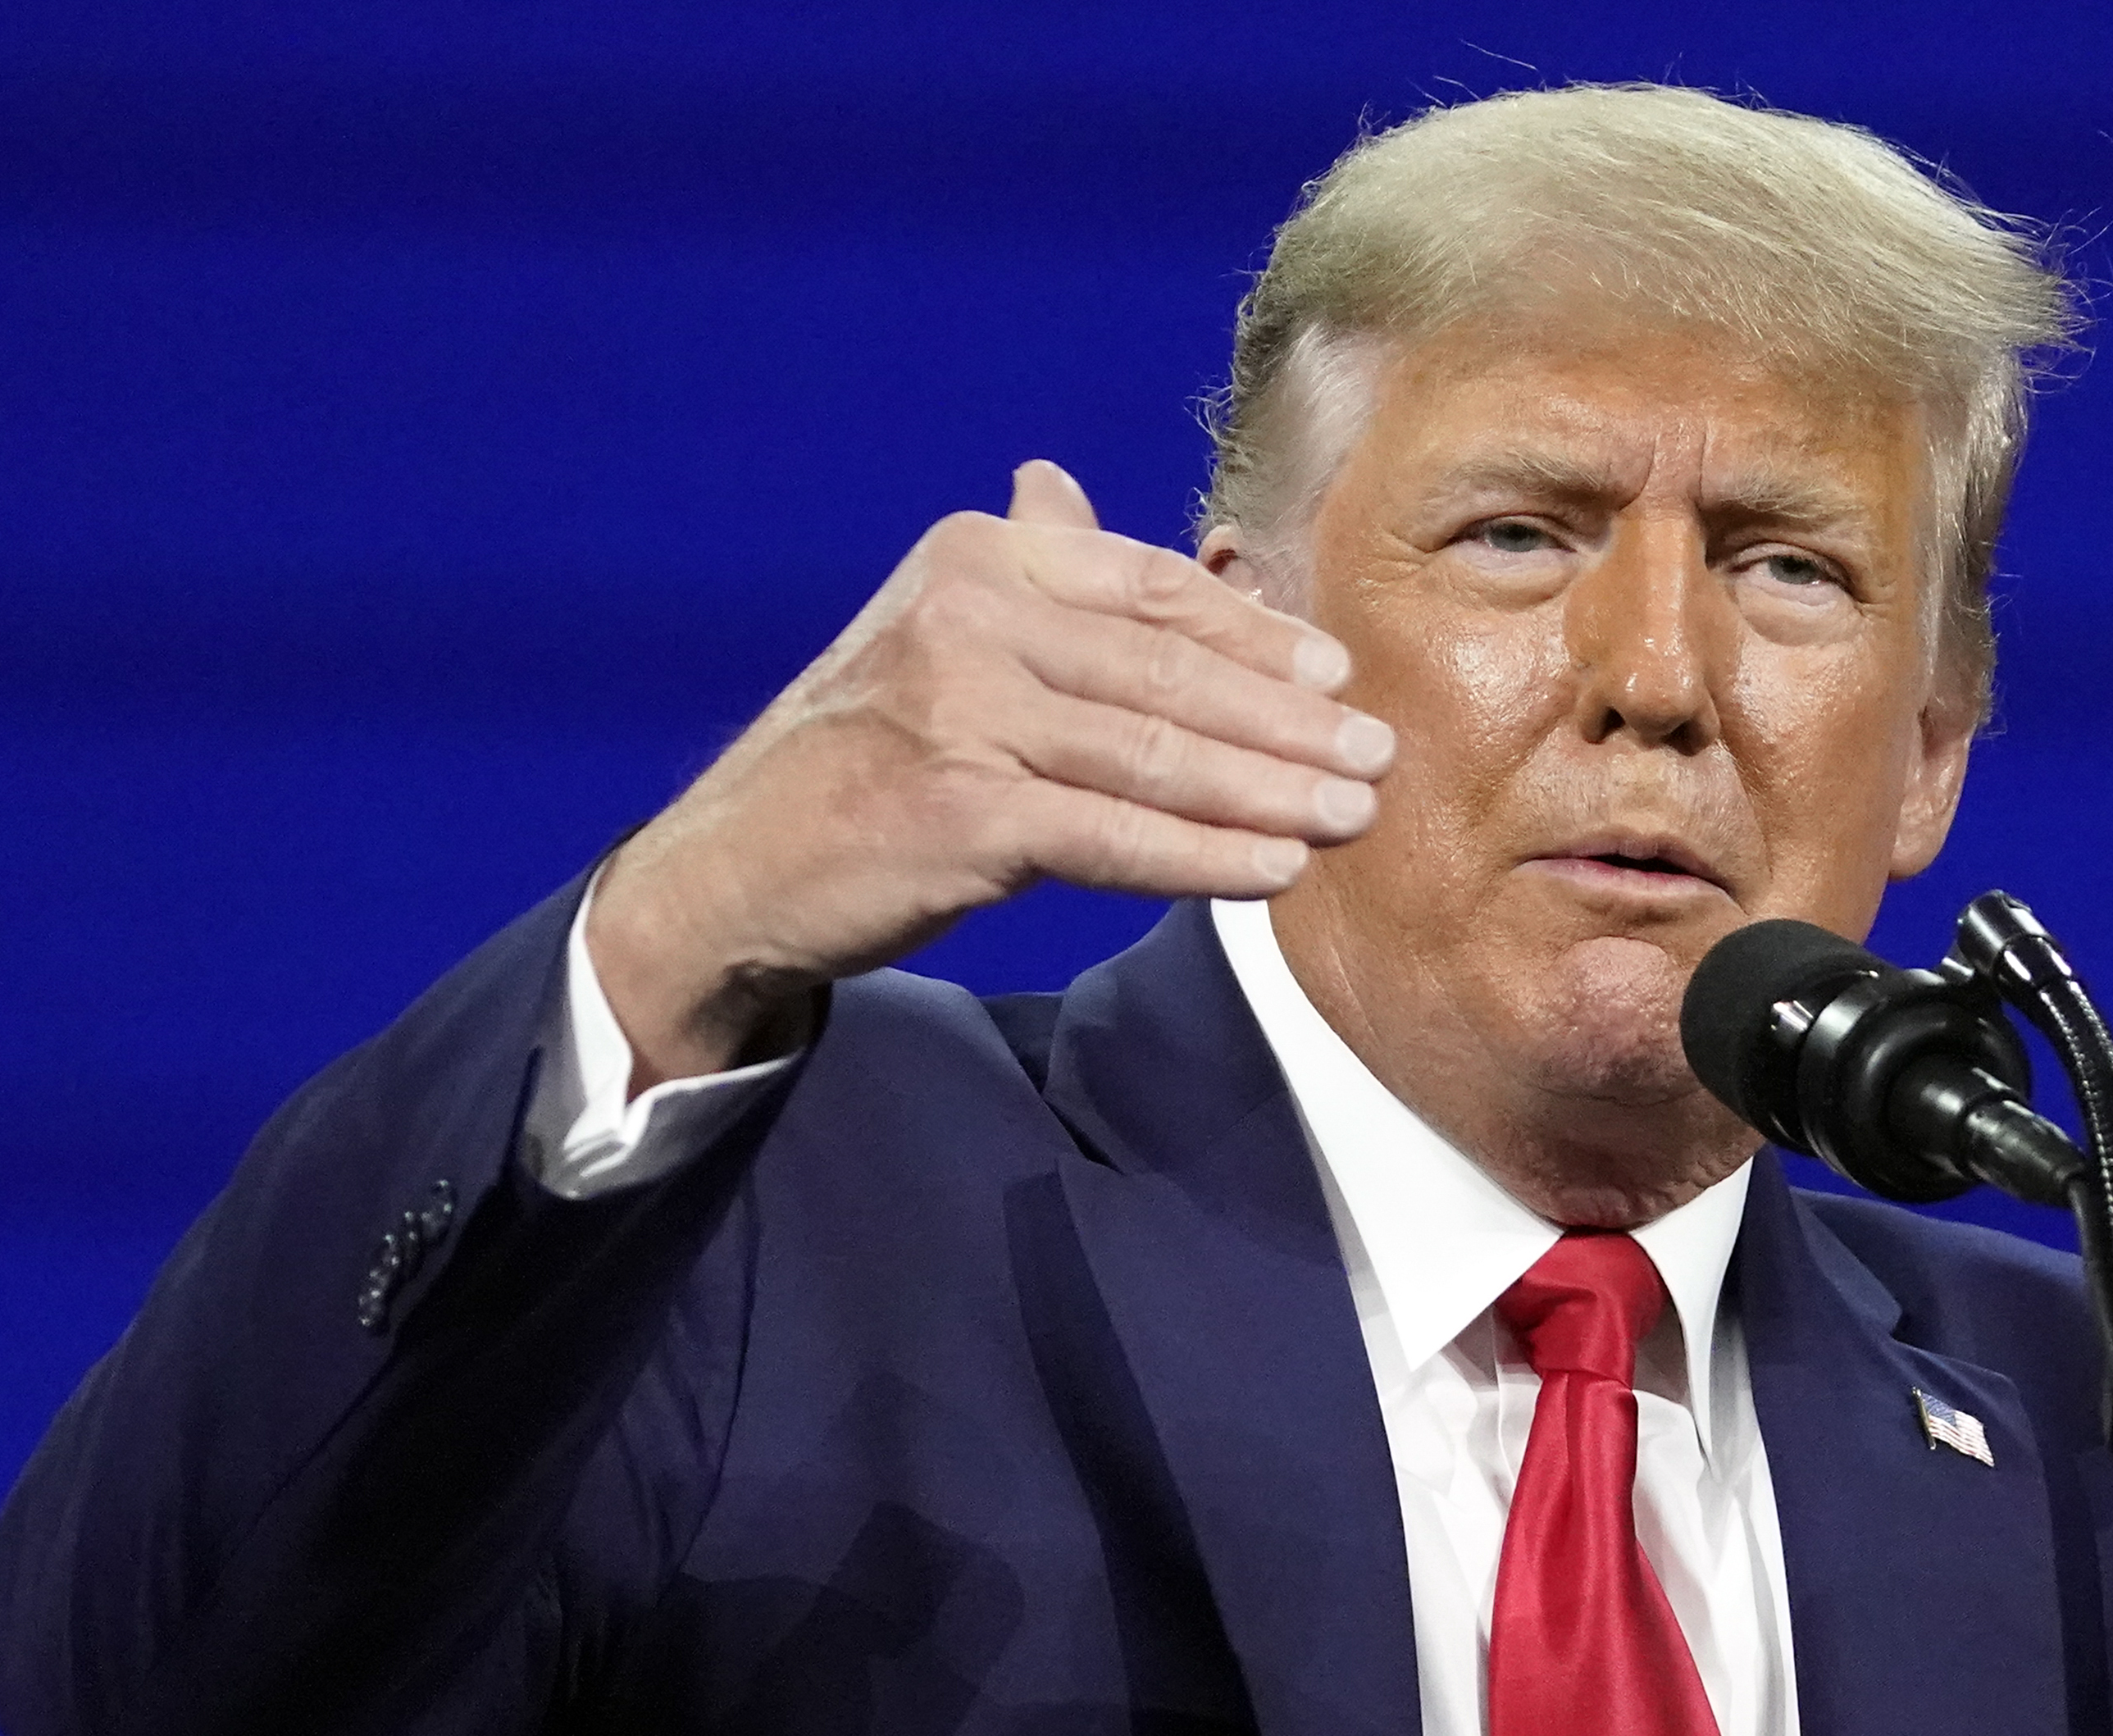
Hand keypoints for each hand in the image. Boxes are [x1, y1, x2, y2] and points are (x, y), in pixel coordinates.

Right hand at [587, 460, 1393, 1088]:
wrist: (735, 866)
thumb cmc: (861, 752)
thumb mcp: (931, 635)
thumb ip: (1018, 568)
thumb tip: (1058, 486)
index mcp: (976, 558)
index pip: (1150, 590)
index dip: (1254, 635)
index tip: (1339, 675)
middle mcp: (968, 617)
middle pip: (1168, 672)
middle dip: (1287, 720)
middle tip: (1377, 755)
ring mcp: (960, 713)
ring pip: (1155, 754)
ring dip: (1268, 791)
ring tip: (1350, 815)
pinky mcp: (961, 813)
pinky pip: (1113, 836)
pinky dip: (1203, 856)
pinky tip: (1271, 872)